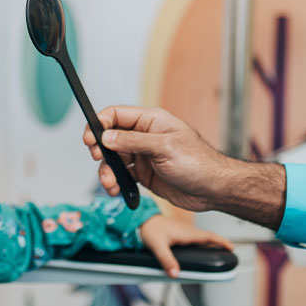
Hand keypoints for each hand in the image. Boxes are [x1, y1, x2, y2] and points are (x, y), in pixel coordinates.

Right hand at [83, 105, 232, 211]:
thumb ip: (132, 142)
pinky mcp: (143, 173)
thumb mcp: (164, 148)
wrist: (214, 190)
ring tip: (110, 183)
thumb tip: (106, 137)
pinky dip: (115, 181)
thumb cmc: (199, 163)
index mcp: (150, 120)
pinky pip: (121, 174)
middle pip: (109, 137)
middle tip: (98, 158)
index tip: (90, 138)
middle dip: (100, 149)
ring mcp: (142, 155)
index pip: (115, 115)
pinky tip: (116, 189)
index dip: (99, 124)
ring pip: (113, 158)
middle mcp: (143, 136)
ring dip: (107, 170)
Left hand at [139, 214, 233, 277]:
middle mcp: (186, 230)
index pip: (208, 236)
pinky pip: (194, 236)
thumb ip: (166, 260)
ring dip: (211, 241)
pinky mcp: (177, 231)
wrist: (138, 218)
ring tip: (219, 249)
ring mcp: (182, 230)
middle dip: (219, 243)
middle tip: (230, 250)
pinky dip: (201, 241)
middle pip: (207, 237)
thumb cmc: (147, 229)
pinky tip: (199, 247)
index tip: (232, 247)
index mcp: (186, 233)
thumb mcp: (157, 246)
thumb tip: (175, 274)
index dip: (221, 242)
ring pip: (200, 236)